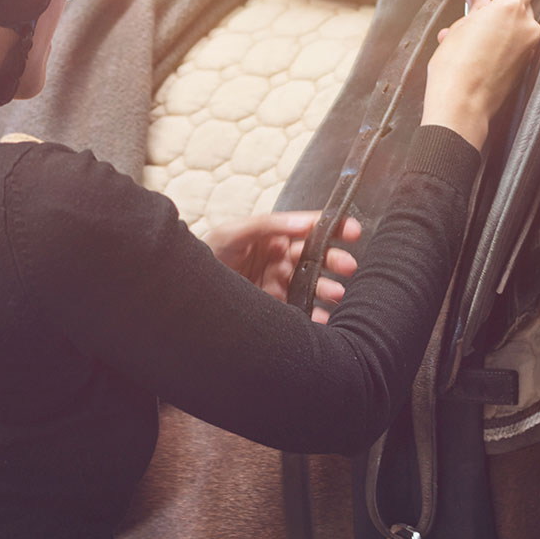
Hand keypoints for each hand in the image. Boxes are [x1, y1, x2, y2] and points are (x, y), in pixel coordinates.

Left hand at [205, 212, 360, 322]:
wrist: (188, 293)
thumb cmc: (209, 254)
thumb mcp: (234, 232)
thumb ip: (269, 224)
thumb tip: (304, 222)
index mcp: (274, 237)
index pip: (308, 229)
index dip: (332, 228)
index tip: (351, 231)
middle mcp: (279, 260)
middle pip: (314, 258)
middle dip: (334, 261)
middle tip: (348, 266)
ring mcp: (278, 285)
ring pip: (311, 284)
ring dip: (327, 287)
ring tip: (336, 292)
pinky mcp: (275, 309)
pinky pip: (300, 311)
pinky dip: (314, 314)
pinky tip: (322, 316)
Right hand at [421, 0, 539, 149]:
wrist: (461, 105)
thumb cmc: (456, 69)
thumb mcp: (459, 28)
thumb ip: (476, 8)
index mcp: (511, 10)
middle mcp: (526, 27)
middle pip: (519, 4)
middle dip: (498, 5)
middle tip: (475, 9)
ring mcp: (529, 48)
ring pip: (516, 26)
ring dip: (497, 25)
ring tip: (469, 34)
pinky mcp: (525, 65)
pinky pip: (515, 44)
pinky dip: (500, 42)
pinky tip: (476, 49)